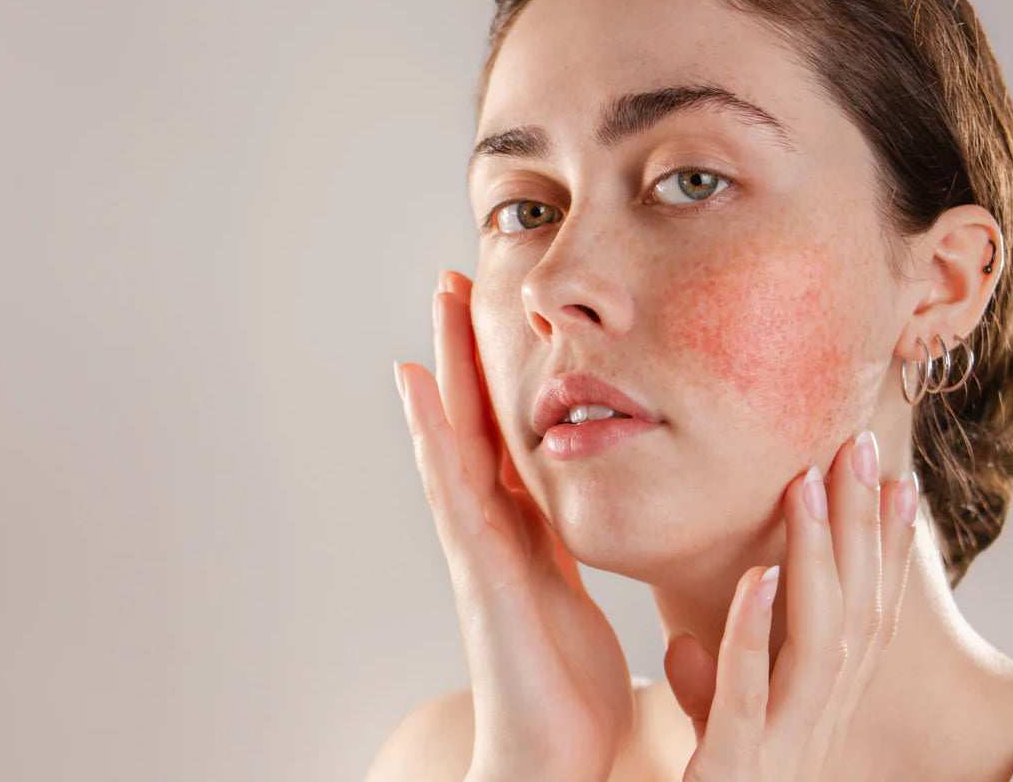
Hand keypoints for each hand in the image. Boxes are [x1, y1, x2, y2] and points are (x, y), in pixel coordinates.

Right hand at [394, 270, 634, 781]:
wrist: (549, 759)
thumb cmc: (566, 693)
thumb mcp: (580, 600)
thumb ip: (579, 555)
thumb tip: (598, 519)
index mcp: (526, 533)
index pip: (511, 436)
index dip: (500, 377)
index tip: (496, 317)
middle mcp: (494, 528)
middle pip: (476, 421)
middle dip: (466, 351)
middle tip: (456, 278)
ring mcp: (476, 544)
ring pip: (456, 436)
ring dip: (445, 367)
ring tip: (437, 300)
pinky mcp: (476, 566)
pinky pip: (451, 485)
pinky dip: (430, 430)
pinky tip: (415, 380)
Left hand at [662, 432, 919, 781]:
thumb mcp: (718, 745)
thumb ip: (713, 692)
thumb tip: (687, 643)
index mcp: (822, 713)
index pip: (867, 618)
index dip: (886, 551)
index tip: (896, 480)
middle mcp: (820, 725)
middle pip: (858, 613)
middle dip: (862, 528)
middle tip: (860, 447)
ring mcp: (785, 746)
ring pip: (820, 641)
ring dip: (818, 559)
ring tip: (809, 485)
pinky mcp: (737, 766)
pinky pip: (750, 695)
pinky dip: (755, 633)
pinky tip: (758, 576)